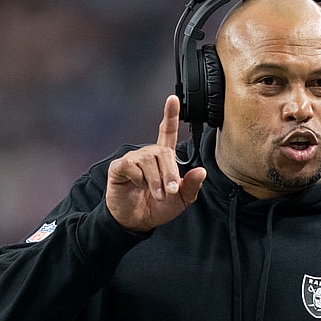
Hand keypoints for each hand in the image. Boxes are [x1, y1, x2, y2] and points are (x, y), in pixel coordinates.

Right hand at [106, 95, 206, 232]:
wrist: (137, 222)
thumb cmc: (158, 207)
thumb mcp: (181, 200)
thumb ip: (191, 186)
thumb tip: (201, 171)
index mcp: (164, 158)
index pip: (167, 132)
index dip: (170, 115)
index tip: (174, 98)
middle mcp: (148, 154)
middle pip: (163, 152)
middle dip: (170, 173)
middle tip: (171, 191)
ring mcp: (133, 160)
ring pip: (148, 160)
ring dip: (156, 180)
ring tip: (156, 194)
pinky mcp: (119, 167)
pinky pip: (131, 166)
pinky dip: (138, 179)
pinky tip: (137, 186)